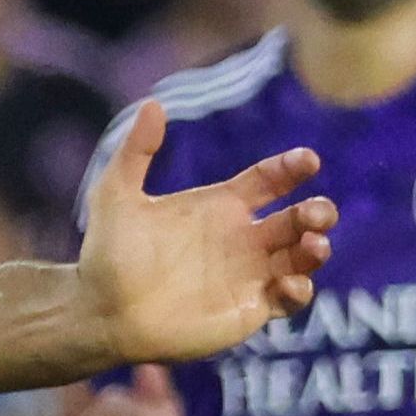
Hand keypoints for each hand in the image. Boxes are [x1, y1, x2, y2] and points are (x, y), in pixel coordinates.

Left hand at [79, 104, 331, 368]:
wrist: (99, 311)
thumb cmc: (107, 254)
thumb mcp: (116, 195)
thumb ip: (135, 151)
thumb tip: (152, 104)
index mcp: (221, 205)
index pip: (270, 179)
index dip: (292, 167)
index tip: (308, 161)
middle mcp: (241, 238)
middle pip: (297, 219)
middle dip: (317, 212)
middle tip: (316, 213)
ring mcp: (248, 275)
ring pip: (301, 257)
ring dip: (316, 249)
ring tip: (314, 244)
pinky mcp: (247, 310)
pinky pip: (288, 300)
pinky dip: (299, 291)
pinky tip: (288, 283)